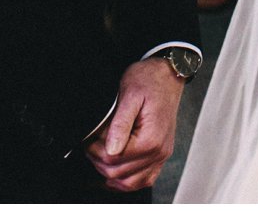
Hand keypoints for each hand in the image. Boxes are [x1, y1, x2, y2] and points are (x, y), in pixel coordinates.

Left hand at [84, 59, 183, 191]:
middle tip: (91, 142)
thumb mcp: (130, 94)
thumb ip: (120, 124)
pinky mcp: (160, 155)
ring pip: (130, 183)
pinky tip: (116, 170)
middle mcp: (159, 151)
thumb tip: (111, 150)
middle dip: (99, 160)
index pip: (113, 160)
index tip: (89, 137)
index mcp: (151, 139)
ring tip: (100, 154)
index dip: (95, 150)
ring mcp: (161, 155)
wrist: (167, 74)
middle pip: (119, 174)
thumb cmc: (149, 80)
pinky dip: (128, 179)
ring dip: (111, 173)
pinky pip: (144, 180)